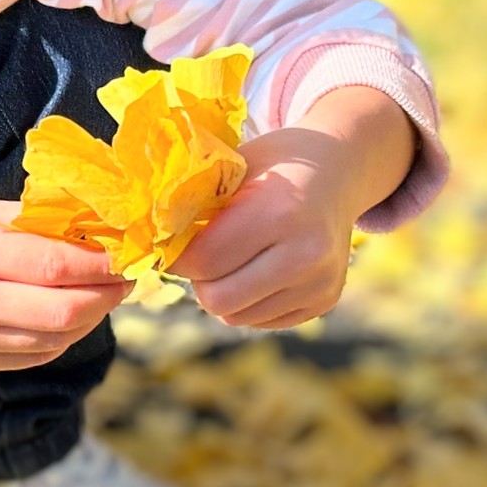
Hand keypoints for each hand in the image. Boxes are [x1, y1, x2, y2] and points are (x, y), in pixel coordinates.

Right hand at [0, 200, 128, 370]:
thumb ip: (24, 221)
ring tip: (102, 294)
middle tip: (128, 277)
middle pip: (65, 311)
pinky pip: (33, 356)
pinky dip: (61, 337)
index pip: (55, 265)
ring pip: (55, 339)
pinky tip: (67, 315)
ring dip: (90, 318)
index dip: (101, 262)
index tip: (128, 252)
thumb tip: (87, 225)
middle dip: (108, 295)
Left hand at [172, 128, 358, 329]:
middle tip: (199, 258)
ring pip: (237, 317)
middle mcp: (306, 253)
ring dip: (222, 293)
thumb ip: (196, 203)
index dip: (177, 257)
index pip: (204, 261)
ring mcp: (319, 282)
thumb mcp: (234, 167)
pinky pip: (262, 320)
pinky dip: (248, 302)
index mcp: (280, 211)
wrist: (338, 171)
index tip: (171, 245)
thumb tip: (148, 239)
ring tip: (231, 260)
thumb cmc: (274, 165)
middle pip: (218, 300)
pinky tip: (258, 269)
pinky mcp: (324, 301)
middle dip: (199, 281)